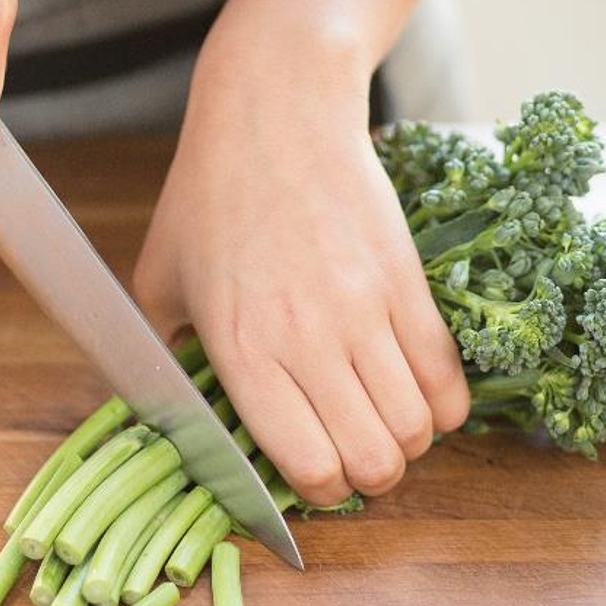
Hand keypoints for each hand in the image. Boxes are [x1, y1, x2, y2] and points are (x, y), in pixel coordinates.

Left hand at [133, 17, 469, 505]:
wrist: (276, 113)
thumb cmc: (206, 197)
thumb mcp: (156, 281)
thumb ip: (165, 358)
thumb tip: (181, 416)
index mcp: (243, 350)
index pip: (308, 466)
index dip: (312, 492)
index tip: (304, 473)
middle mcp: (311, 340)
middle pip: (373, 461)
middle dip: (363, 477)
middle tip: (347, 455)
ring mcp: (368, 312)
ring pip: (417, 429)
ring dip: (403, 444)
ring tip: (378, 423)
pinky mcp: (410, 283)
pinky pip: (449, 379)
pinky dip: (441, 408)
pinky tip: (417, 397)